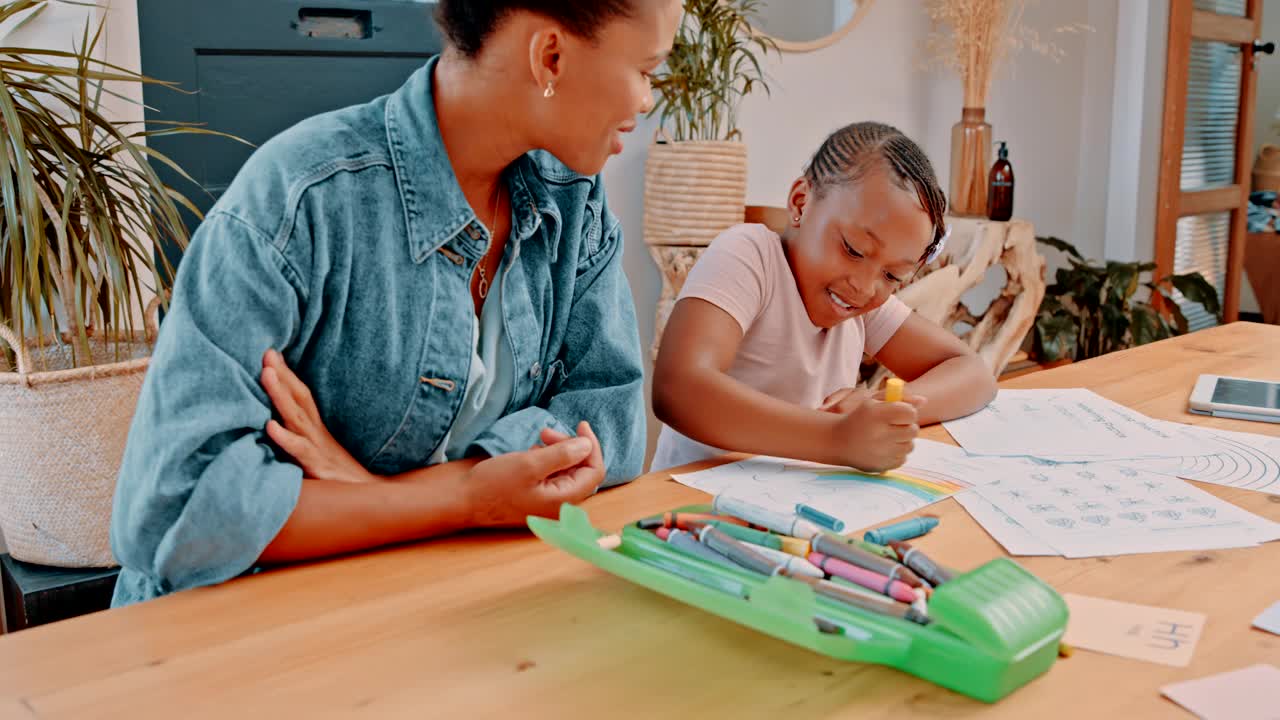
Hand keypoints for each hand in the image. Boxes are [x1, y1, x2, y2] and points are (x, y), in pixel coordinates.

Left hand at [261, 348, 376, 483]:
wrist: (368, 499)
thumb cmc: (338, 479)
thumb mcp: (318, 454)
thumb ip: (300, 439)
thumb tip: (276, 424)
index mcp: (316, 429)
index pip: (301, 395)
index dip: (287, 374)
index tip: (271, 352)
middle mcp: (317, 433)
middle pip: (299, 398)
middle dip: (282, 374)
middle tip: (267, 352)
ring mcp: (317, 448)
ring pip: (296, 417)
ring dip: (280, 394)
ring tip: (265, 374)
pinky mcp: (317, 468)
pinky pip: (298, 451)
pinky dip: (285, 437)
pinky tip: (270, 426)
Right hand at [463, 421, 604, 527]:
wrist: (463, 500)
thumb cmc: (494, 484)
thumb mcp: (530, 464)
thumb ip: (562, 455)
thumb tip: (587, 444)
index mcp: (563, 500)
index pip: (594, 471)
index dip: (591, 446)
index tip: (581, 425)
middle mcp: (559, 504)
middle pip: (581, 469)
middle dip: (569, 445)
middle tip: (546, 432)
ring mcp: (548, 501)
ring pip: (566, 470)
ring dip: (557, 450)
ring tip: (538, 439)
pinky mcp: (536, 496)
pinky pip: (552, 474)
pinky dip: (547, 459)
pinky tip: (531, 452)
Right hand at [825, 388, 919, 472]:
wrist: (838, 441)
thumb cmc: (860, 417)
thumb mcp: (874, 402)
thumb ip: (900, 398)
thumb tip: (924, 401)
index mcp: (877, 414)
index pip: (910, 413)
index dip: (907, 412)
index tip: (898, 413)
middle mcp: (879, 434)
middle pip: (913, 430)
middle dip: (906, 426)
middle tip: (893, 425)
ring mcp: (881, 452)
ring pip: (910, 445)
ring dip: (902, 440)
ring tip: (887, 436)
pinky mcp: (882, 466)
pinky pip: (903, 458)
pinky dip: (897, 452)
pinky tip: (884, 447)